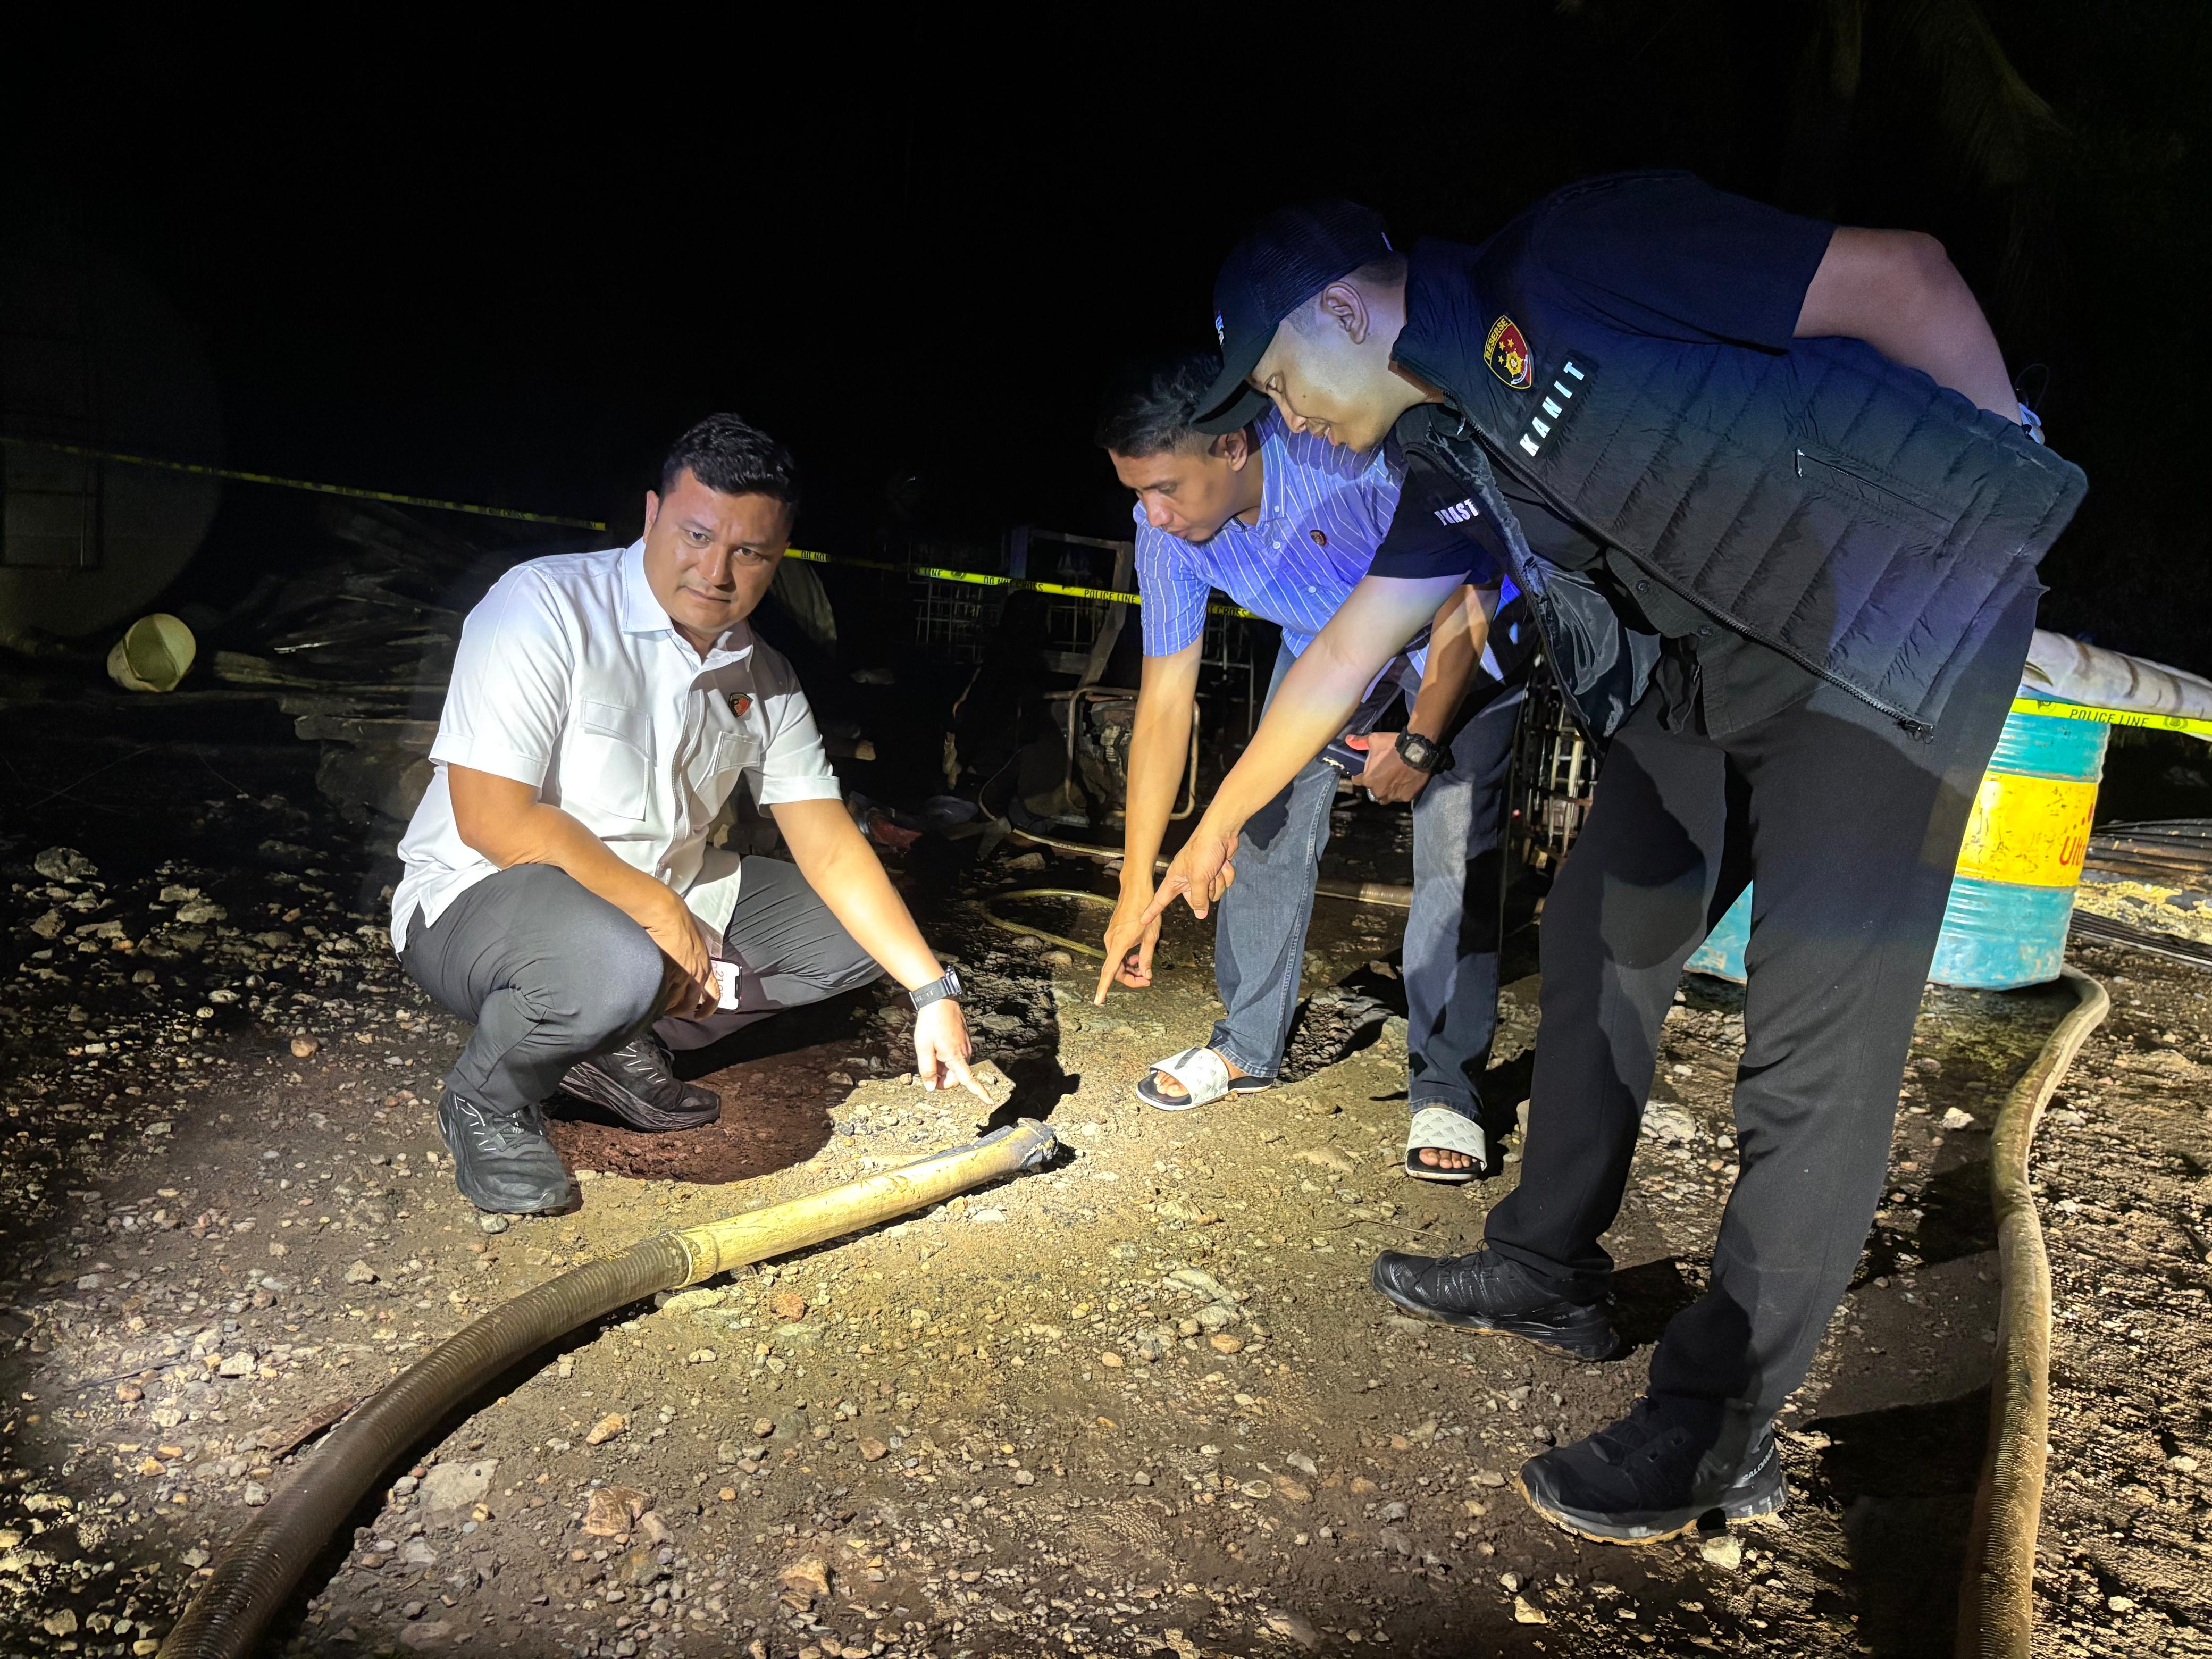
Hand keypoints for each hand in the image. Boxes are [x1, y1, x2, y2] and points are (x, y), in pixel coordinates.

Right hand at [645, 897, 718, 1020]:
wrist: (666, 915)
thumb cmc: (679, 921)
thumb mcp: (693, 942)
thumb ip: (691, 956)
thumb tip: (684, 961)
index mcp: (705, 965)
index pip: (713, 993)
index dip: (709, 1008)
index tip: (701, 1015)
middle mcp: (695, 974)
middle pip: (690, 1002)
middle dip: (681, 1010)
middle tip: (672, 1011)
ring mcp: (679, 975)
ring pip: (674, 1001)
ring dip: (667, 1006)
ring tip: (658, 1006)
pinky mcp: (663, 972)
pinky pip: (661, 993)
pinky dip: (657, 997)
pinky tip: (650, 997)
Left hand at [913, 999, 990, 1103]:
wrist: (939, 999)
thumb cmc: (930, 1023)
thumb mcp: (923, 1048)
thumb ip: (927, 1070)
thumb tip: (931, 1088)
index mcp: (956, 1057)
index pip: (969, 1080)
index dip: (980, 1092)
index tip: (990, 1102)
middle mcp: (965, 1052)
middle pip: (956, 1077)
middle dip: (943, 1079)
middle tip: (928, 1070)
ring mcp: (966, 1045)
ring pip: (955, 1066)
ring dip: (944, 1067)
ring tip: (931, 1051)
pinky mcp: (964, 1038)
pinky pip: (956, 1055)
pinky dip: (947, 1057)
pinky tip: (937, 1043)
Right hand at [1094, 887, 1164, 1002]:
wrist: (1136, 890)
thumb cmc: (1144, 909)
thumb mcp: (1151, 937)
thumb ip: (1147, 957)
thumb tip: (1146, 974)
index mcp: (1119, 944)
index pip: (1109, 971)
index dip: (1104, 987)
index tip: (1098, 1000)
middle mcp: (1111, 942)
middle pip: (1115, 969)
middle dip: (1130, 977)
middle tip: (1146, 979)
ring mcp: (1110, 937)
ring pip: (1116, 961)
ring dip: (1129, 968)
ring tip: (1144, 967)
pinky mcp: (1113, 934)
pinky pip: (1117, 952)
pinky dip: (1126, 958)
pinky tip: (1137, 956)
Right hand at [1139, 814, 1239, 925]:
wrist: (1221, 833)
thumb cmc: (1203, 850)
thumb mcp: (1198, 878)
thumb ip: (1198, 899)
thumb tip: (1200, 915)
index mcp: (1175, 879)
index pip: (1160, 899)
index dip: (1152, 911)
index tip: (1143, 921)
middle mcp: (1187, 879)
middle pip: (1196, 900)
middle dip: (1206, 891)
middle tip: (1208, 877)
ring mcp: (1202, 876)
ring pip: (1213, 894)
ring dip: (1218, 882)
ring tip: (1216, 868)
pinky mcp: (1215, 872)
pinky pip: (1222, 884)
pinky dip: (1225, 875)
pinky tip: (1224, 864)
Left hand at [1356, 731, 1431, 803]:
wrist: (1417, 750)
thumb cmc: (1393, 746)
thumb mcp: (1374, 740)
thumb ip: (1360, 742)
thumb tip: (1348, 739)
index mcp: (1368, 780)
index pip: (1358, 781)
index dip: (1360, 776)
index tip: (1364, 774)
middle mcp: (1379, 791)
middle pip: (1373, 791)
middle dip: (1376, 784)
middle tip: (1383, 775)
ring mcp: (1393, 796)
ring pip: (1387, 797)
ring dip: (1387, 791)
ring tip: (1393, 781)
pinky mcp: (1407, 797)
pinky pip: (1401, 796)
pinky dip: (1402, 791)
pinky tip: (1405, 783)